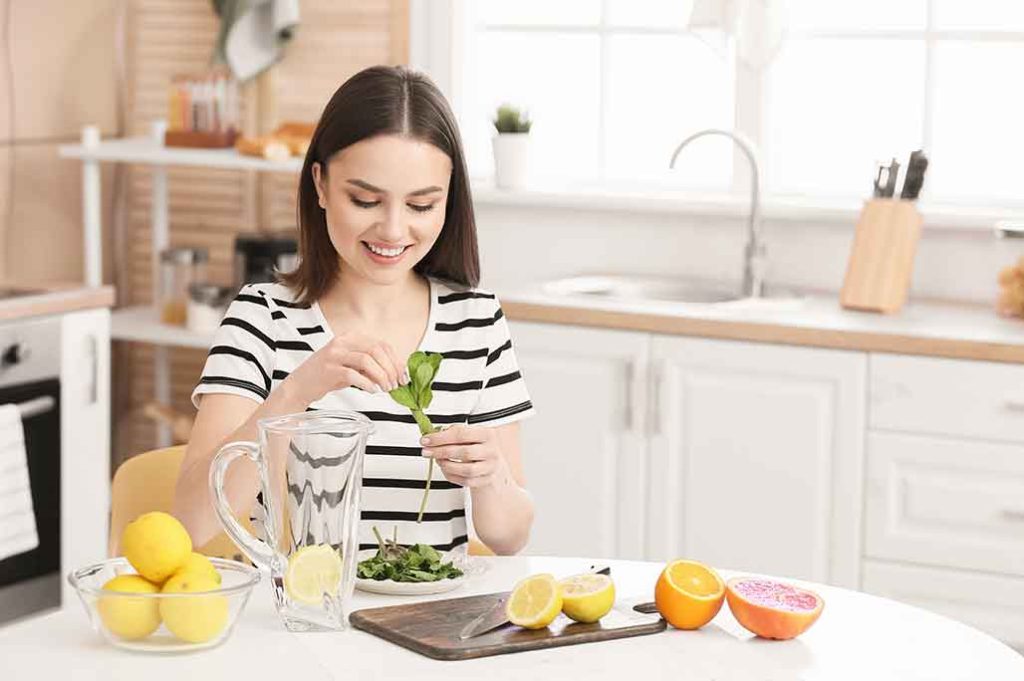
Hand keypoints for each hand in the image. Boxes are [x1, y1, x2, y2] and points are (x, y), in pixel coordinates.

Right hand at [285, 332, 407, 404]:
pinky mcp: (328, 369)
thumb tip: (396, 374)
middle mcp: (342, 342)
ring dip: (381, 376)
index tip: (403, 376)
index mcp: (351, 337)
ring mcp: (334, 354)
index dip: (396, 361)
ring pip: (367, 360)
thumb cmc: (328, 375)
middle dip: (391, 369)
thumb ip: (371, 366)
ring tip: (385, 389)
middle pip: (376, 350)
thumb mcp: (352, 366)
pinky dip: (366, 384)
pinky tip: (372, 391)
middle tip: (396, 385)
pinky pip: (353, 375)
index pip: (381, 345)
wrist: (300, 385)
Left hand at [420, 425, 511, 488]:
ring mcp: (489, 467)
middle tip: (426, 451)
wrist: (494, 462)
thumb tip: (432, 435)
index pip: (461, 434)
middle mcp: (490, 451)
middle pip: (463, 452)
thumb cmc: (478, 446)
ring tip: (437, 460)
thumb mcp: (470, 434)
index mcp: (486, 434)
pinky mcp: (485, 480)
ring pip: (466, 470)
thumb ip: (453, 433)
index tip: (426, 440)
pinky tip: (445, 469)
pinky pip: (466, 481)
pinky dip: (451, 476)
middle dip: (440, 451)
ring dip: (446, 465)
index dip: (441, 437)